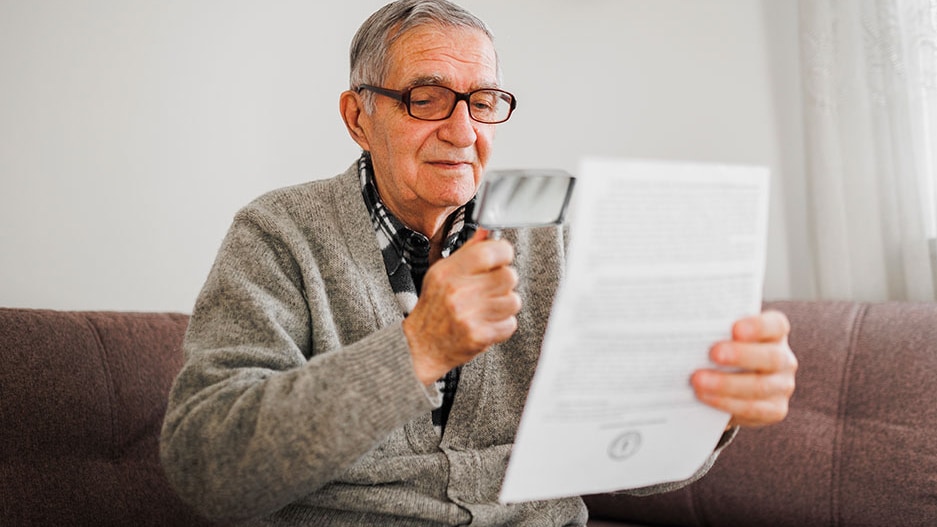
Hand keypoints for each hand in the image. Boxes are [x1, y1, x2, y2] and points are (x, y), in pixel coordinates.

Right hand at [403, 229, 520, 384]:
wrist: (420, 346)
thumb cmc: (434, 307)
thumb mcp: (443, 273)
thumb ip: (468, 251)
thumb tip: (487, 231)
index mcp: (448, 272)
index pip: (489, 252)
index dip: (503, 252)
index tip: (502, 256)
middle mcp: (458, 293)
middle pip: (508, 276)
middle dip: (505, 281)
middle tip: (493, 286)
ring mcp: (469, 316)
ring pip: (513, 300)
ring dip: (505, 304)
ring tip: (488, 307)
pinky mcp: (479, 336)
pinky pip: (510, 324)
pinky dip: (502, 324)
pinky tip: (486, 322)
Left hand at [691, 310, 796, 427]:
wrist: (732, 385)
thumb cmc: (725, 350)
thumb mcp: (723, 337)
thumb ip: (715, 331)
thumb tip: (688, 328)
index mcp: (775, 333)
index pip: (775, 325)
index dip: (758, 326)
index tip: (735, 329)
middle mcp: (784, 358)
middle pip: (770, 357)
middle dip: (740, 355)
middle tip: (713, 353)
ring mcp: (782, 385)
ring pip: (760, 386)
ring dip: (726, 384)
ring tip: (698, 380)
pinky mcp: (775, 409)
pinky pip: (752, 409)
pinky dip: (726, 403)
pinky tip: (704, 396)